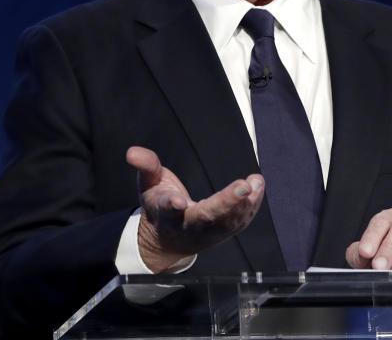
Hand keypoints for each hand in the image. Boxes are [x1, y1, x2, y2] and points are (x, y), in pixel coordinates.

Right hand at [126, 146, 264, 271]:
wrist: (169, 239)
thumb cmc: (161, 206)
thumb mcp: (148, 185)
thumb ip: (146, 167)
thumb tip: (132, 151)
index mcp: (165, 214)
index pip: (167, 209)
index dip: (172, 205)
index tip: (178, 201)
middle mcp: (187, 226)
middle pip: (207, 218)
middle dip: (225, 203)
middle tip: (242, 187)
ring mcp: (208, 233)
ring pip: (227, 223)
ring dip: (244, 205)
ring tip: (254, 184)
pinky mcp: (224, 233)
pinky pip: (240, 222)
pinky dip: (251, 206)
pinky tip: (258, 187)